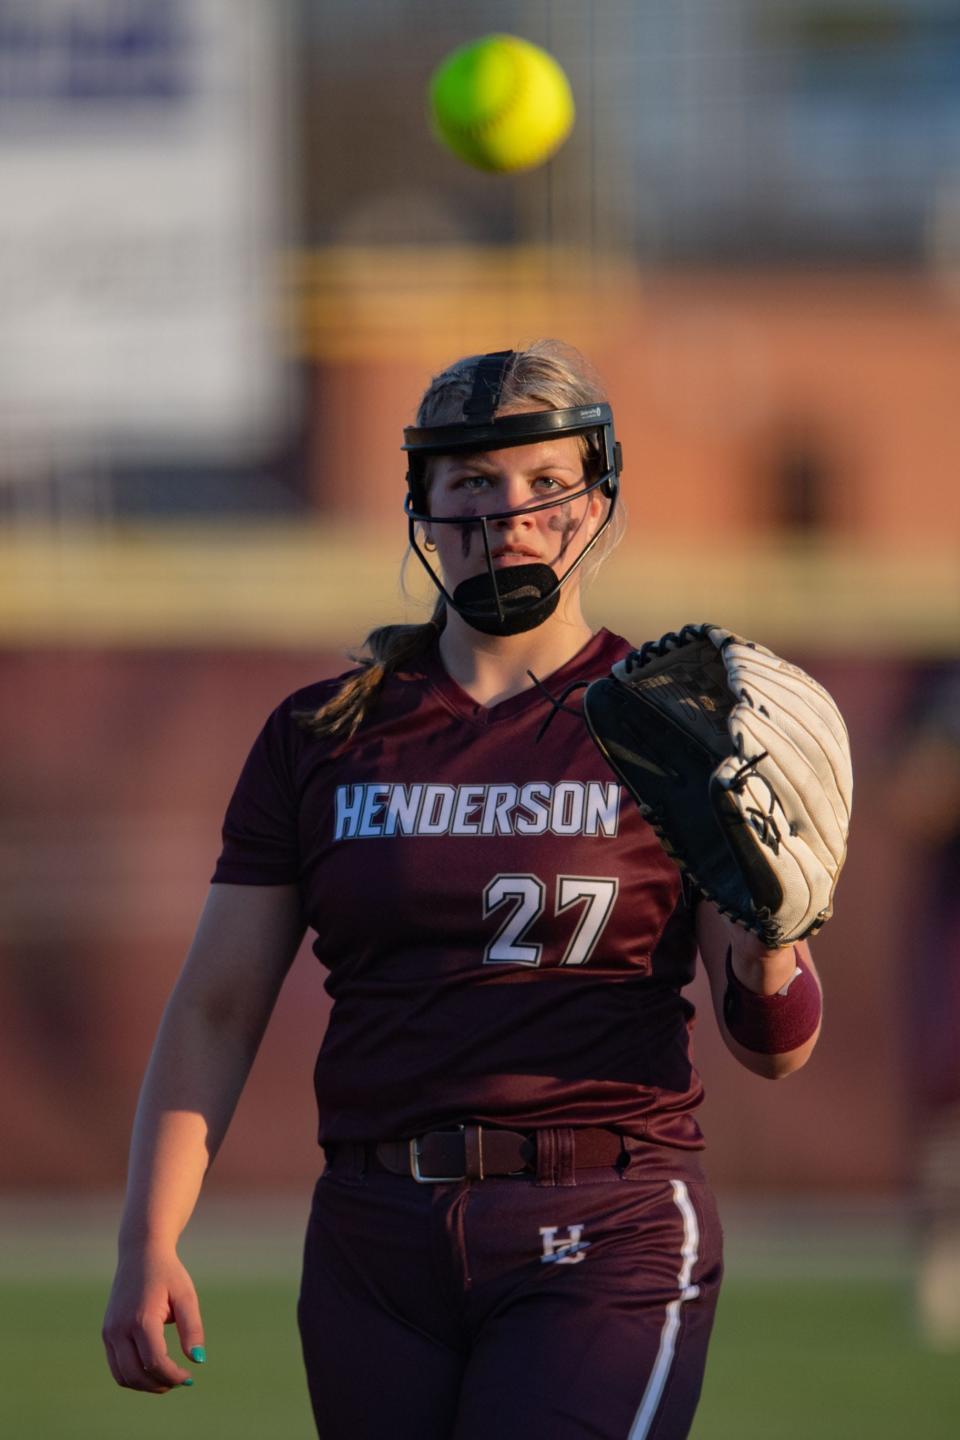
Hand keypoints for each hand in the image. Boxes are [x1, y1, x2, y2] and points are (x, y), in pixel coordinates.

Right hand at [102, 1246, 205, 1392]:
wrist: (141, 1253)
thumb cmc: (168, 1274)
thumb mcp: (186, 1296)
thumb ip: (192, 1328)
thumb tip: (198, 1360)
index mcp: (141, 1318)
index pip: (155, 1362)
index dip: (173, 1375)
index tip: (189, 1376)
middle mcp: (120, 1328)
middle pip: (137, 1374)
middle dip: (160, 1384)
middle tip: (180, 1380)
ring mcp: (110, 1332)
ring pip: (123, 1376)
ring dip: (145, 1384)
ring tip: (167, 1378)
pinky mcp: (107, 1333)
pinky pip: (116, 1367)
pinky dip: (133, 1376)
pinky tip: (152, 1370)